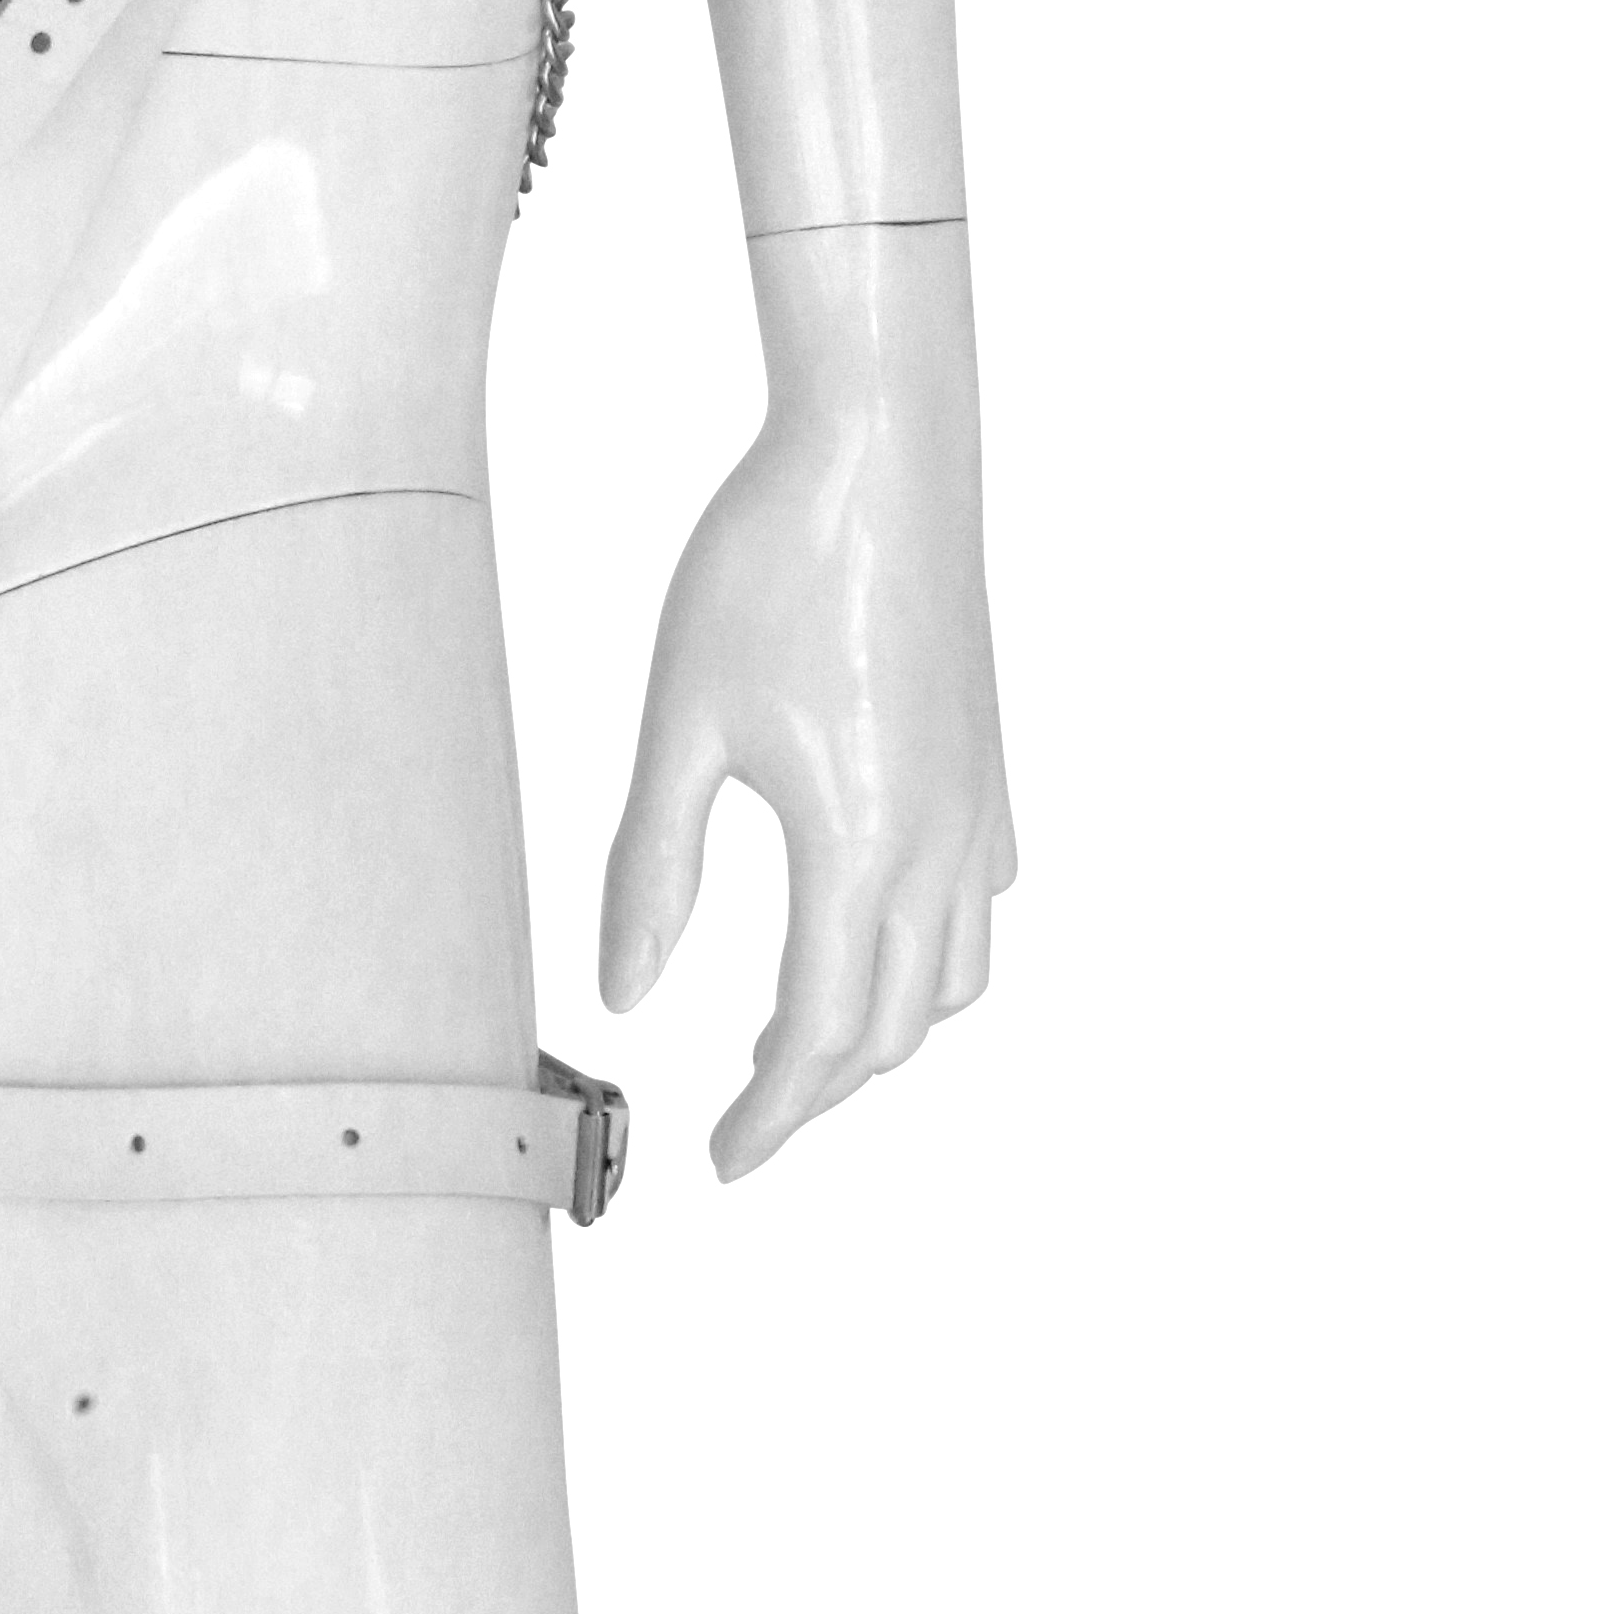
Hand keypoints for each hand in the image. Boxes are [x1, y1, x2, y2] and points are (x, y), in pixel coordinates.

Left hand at [599, 223, 1015, 1176]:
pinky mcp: (989, 759)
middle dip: (821, 1090)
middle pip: (894, 1026)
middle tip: (750, 1117)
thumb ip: (653, 864)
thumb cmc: (771, 565)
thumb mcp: (682, 719)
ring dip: (888, 1028)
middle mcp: (940, 846)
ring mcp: (978, 804)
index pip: (821, 1035)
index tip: (721, 1161)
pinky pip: (985, 899)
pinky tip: (886, 920)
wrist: (882, 452)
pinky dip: (939, 948)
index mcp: (858, 848)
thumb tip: (625, 991)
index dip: (770, 1115)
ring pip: (955, 974)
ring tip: (809, 1037)